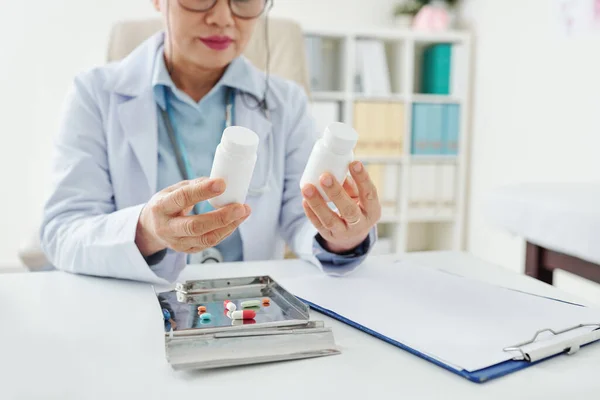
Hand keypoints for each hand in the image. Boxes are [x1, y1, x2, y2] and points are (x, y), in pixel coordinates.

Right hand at [135, 178, 250, 256]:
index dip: (202, 191)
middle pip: (195, 226)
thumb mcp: (172, 190)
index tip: (221, 184)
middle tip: (240, 207)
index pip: (182, 198)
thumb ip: (194, 186)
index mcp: (161, 207)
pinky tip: (234, 221)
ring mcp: (177, 242)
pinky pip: (210, 243)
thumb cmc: (166, 205)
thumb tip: (218, 181)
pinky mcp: (187, 251)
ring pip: (206, 239)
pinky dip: (225, 232)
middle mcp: (167, 228)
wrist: (151, 228)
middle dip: (221, 217)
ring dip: (229, 226)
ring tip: (243, 212)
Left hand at [301, 161, 381, 253]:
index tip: (354, 163)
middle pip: (349, 210)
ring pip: (330, 220)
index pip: (370, 194)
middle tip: (324, 176)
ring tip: (307, 187)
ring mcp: (344, 233)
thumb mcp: (359, 197)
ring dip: (317, 203)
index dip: (363, 179)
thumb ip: (350, 185)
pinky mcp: (329, 236)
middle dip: (336, 192)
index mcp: (372, 211)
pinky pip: (318, 225)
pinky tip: (304, 201)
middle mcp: (360, 224)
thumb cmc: (356, 207)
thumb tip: (337, 168)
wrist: (352, 236)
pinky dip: (311, 213)